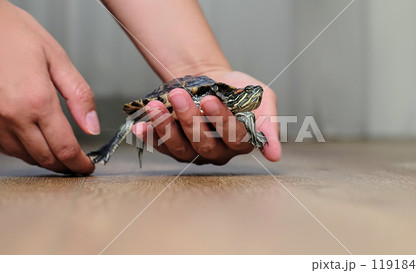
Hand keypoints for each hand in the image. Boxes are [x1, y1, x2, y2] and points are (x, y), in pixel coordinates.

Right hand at [0, 2, 98, 174]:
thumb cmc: (13, 34)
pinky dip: (24, 150)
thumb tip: (92, 126)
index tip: (87, 167)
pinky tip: (34, 142)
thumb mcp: (56, 59)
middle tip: (77, 166)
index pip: (65, 148)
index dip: (79, 164)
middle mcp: (12, 116)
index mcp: (37, 100)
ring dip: (45, 159)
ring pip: (24, 156)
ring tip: (60, 155)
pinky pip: (5, 147)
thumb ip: (79, 95)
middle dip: (65, 166)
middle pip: (45, 158)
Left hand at [134, 70, 280, 164]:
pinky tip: (140, 125)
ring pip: (181, 148)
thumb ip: (269, 123)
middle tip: (180, 96)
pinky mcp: (173, 147)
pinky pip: (161, 146)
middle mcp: (218, 152)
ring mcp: (194, 152)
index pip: (235, 138)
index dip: (222, 121)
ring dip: (167, 127)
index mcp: (242, 142)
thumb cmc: (237, 89)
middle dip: (191, 121)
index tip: (211, 99)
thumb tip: (275, 155)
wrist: (210, 79)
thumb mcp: (262, 98)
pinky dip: (150, 136)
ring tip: (155, 106)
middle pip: (205, 145)